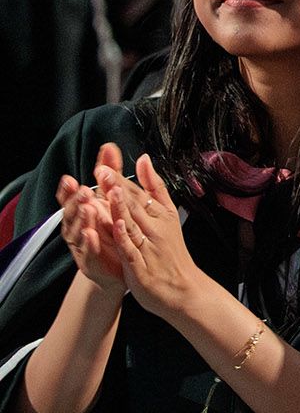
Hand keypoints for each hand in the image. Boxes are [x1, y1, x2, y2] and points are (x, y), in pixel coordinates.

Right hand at [55, 144, 128, 294]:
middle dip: (74, 201)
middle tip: (82, 191)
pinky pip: (89, 251)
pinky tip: (92, 234)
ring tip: (88, 208)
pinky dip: (90, 242)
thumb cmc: (111, 229)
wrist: (118, 265)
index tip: (69, 179)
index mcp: (81, 211)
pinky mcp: (91, 261)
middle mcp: (77, 226)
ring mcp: (82, 245)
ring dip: (81, 219)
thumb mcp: (110, 198)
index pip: (69, 198)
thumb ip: (109, 173)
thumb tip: (109, 147)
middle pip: (70, 213)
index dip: (67, 190)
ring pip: (77, 231)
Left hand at [102, 154, 214, 322]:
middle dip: (117, 188)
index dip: (121, 180)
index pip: (139, 195)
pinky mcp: (141, 266)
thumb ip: (154, 188)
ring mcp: (148, 248)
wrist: (183, 290)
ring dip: (120, 208)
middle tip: (102, 172)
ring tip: (109, 192)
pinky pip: (131, 249)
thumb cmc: (172, 254)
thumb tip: (144, 159)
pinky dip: (124, 237)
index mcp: (161, 216)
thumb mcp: (168, 216)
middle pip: (134, 206)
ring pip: (132, 225)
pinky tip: (116, 225)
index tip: (106, 166)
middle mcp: (155, 230)